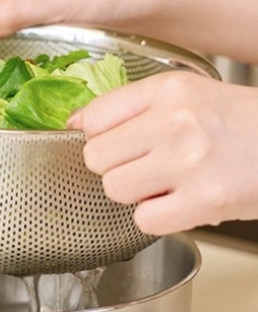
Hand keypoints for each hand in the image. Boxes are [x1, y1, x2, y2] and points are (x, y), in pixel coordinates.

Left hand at [67, 72, 257, 235]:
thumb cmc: (236, 123)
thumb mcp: (186, 95)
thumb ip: (128, 106)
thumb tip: (75, 123)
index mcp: (168, 90)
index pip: (93, 118)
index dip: (96, 137)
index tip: (111, 144)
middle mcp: (177, 122)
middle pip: (95, 157)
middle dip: (114, 167)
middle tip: (143, 165)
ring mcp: (190, 162)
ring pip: (114, 189)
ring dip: (133, 193)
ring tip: (163, 183)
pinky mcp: (204, 201)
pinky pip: (143, 220)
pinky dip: (156, 218)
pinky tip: (178, 202)